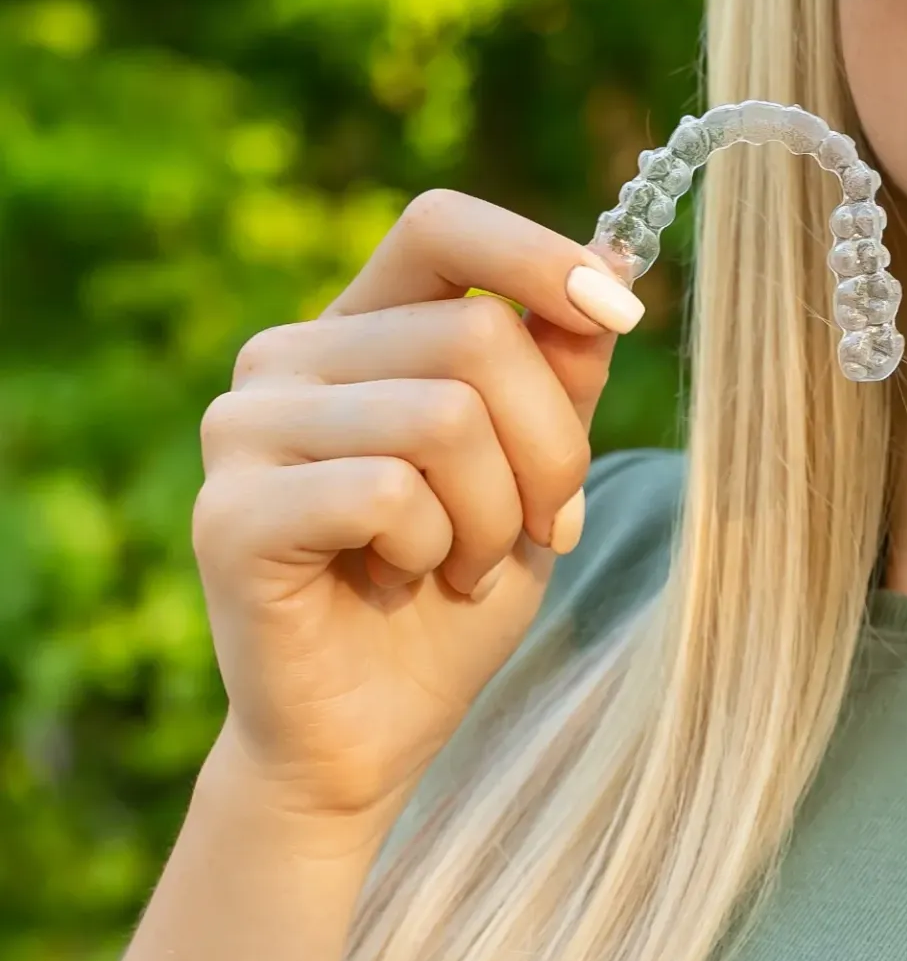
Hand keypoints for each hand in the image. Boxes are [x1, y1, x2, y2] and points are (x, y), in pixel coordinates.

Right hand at [190, 189, 643, 840]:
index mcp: (359, 327)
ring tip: (465, 564)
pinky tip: (403, 583)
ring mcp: (243, 429)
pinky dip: (435, 549)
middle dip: (551, 447)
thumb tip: (612, 261)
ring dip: (497, 514)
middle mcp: (285, 356)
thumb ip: (561, 368)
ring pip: (445, 414)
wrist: (371, 735)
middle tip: (544, 525)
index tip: (622, 311)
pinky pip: (390, 491)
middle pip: (476, 335)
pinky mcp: (230, 513)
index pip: (441, 225)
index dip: (540, 258)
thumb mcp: (536, 466)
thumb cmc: (455, 590)